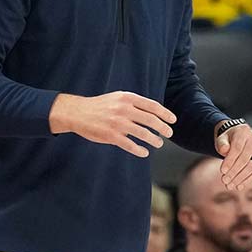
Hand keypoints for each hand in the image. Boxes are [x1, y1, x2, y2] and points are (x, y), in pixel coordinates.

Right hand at [49, 91, 174, 156]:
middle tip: (168, 133)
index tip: (173, 120)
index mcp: (127, 98)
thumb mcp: (118, 98)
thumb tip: (153, 114)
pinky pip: (130, 145)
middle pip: (150, 120)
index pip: (152, 106)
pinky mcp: (111, 136)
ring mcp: (117, 123)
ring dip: (154, 140)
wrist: (77, 112)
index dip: (165, 113)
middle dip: (163, 128)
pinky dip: (140, 150)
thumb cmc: (100, 106)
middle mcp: (123, 109)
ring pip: (143, 133)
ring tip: (158, 143)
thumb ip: (134, 104)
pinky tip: (144, 152)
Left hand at [215, 122, 251, 188]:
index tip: (222, 171)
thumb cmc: (229, 139)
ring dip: (241, 178)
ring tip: (231, 186)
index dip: (230, 161)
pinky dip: (249, 180)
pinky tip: (240, 186)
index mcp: (244, 131)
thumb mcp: (222, 139)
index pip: (237, 148)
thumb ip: (221, 144)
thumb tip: (224, 150)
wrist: (240, 137)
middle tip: (225, 181)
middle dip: (234, 172)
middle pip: (245, 159)